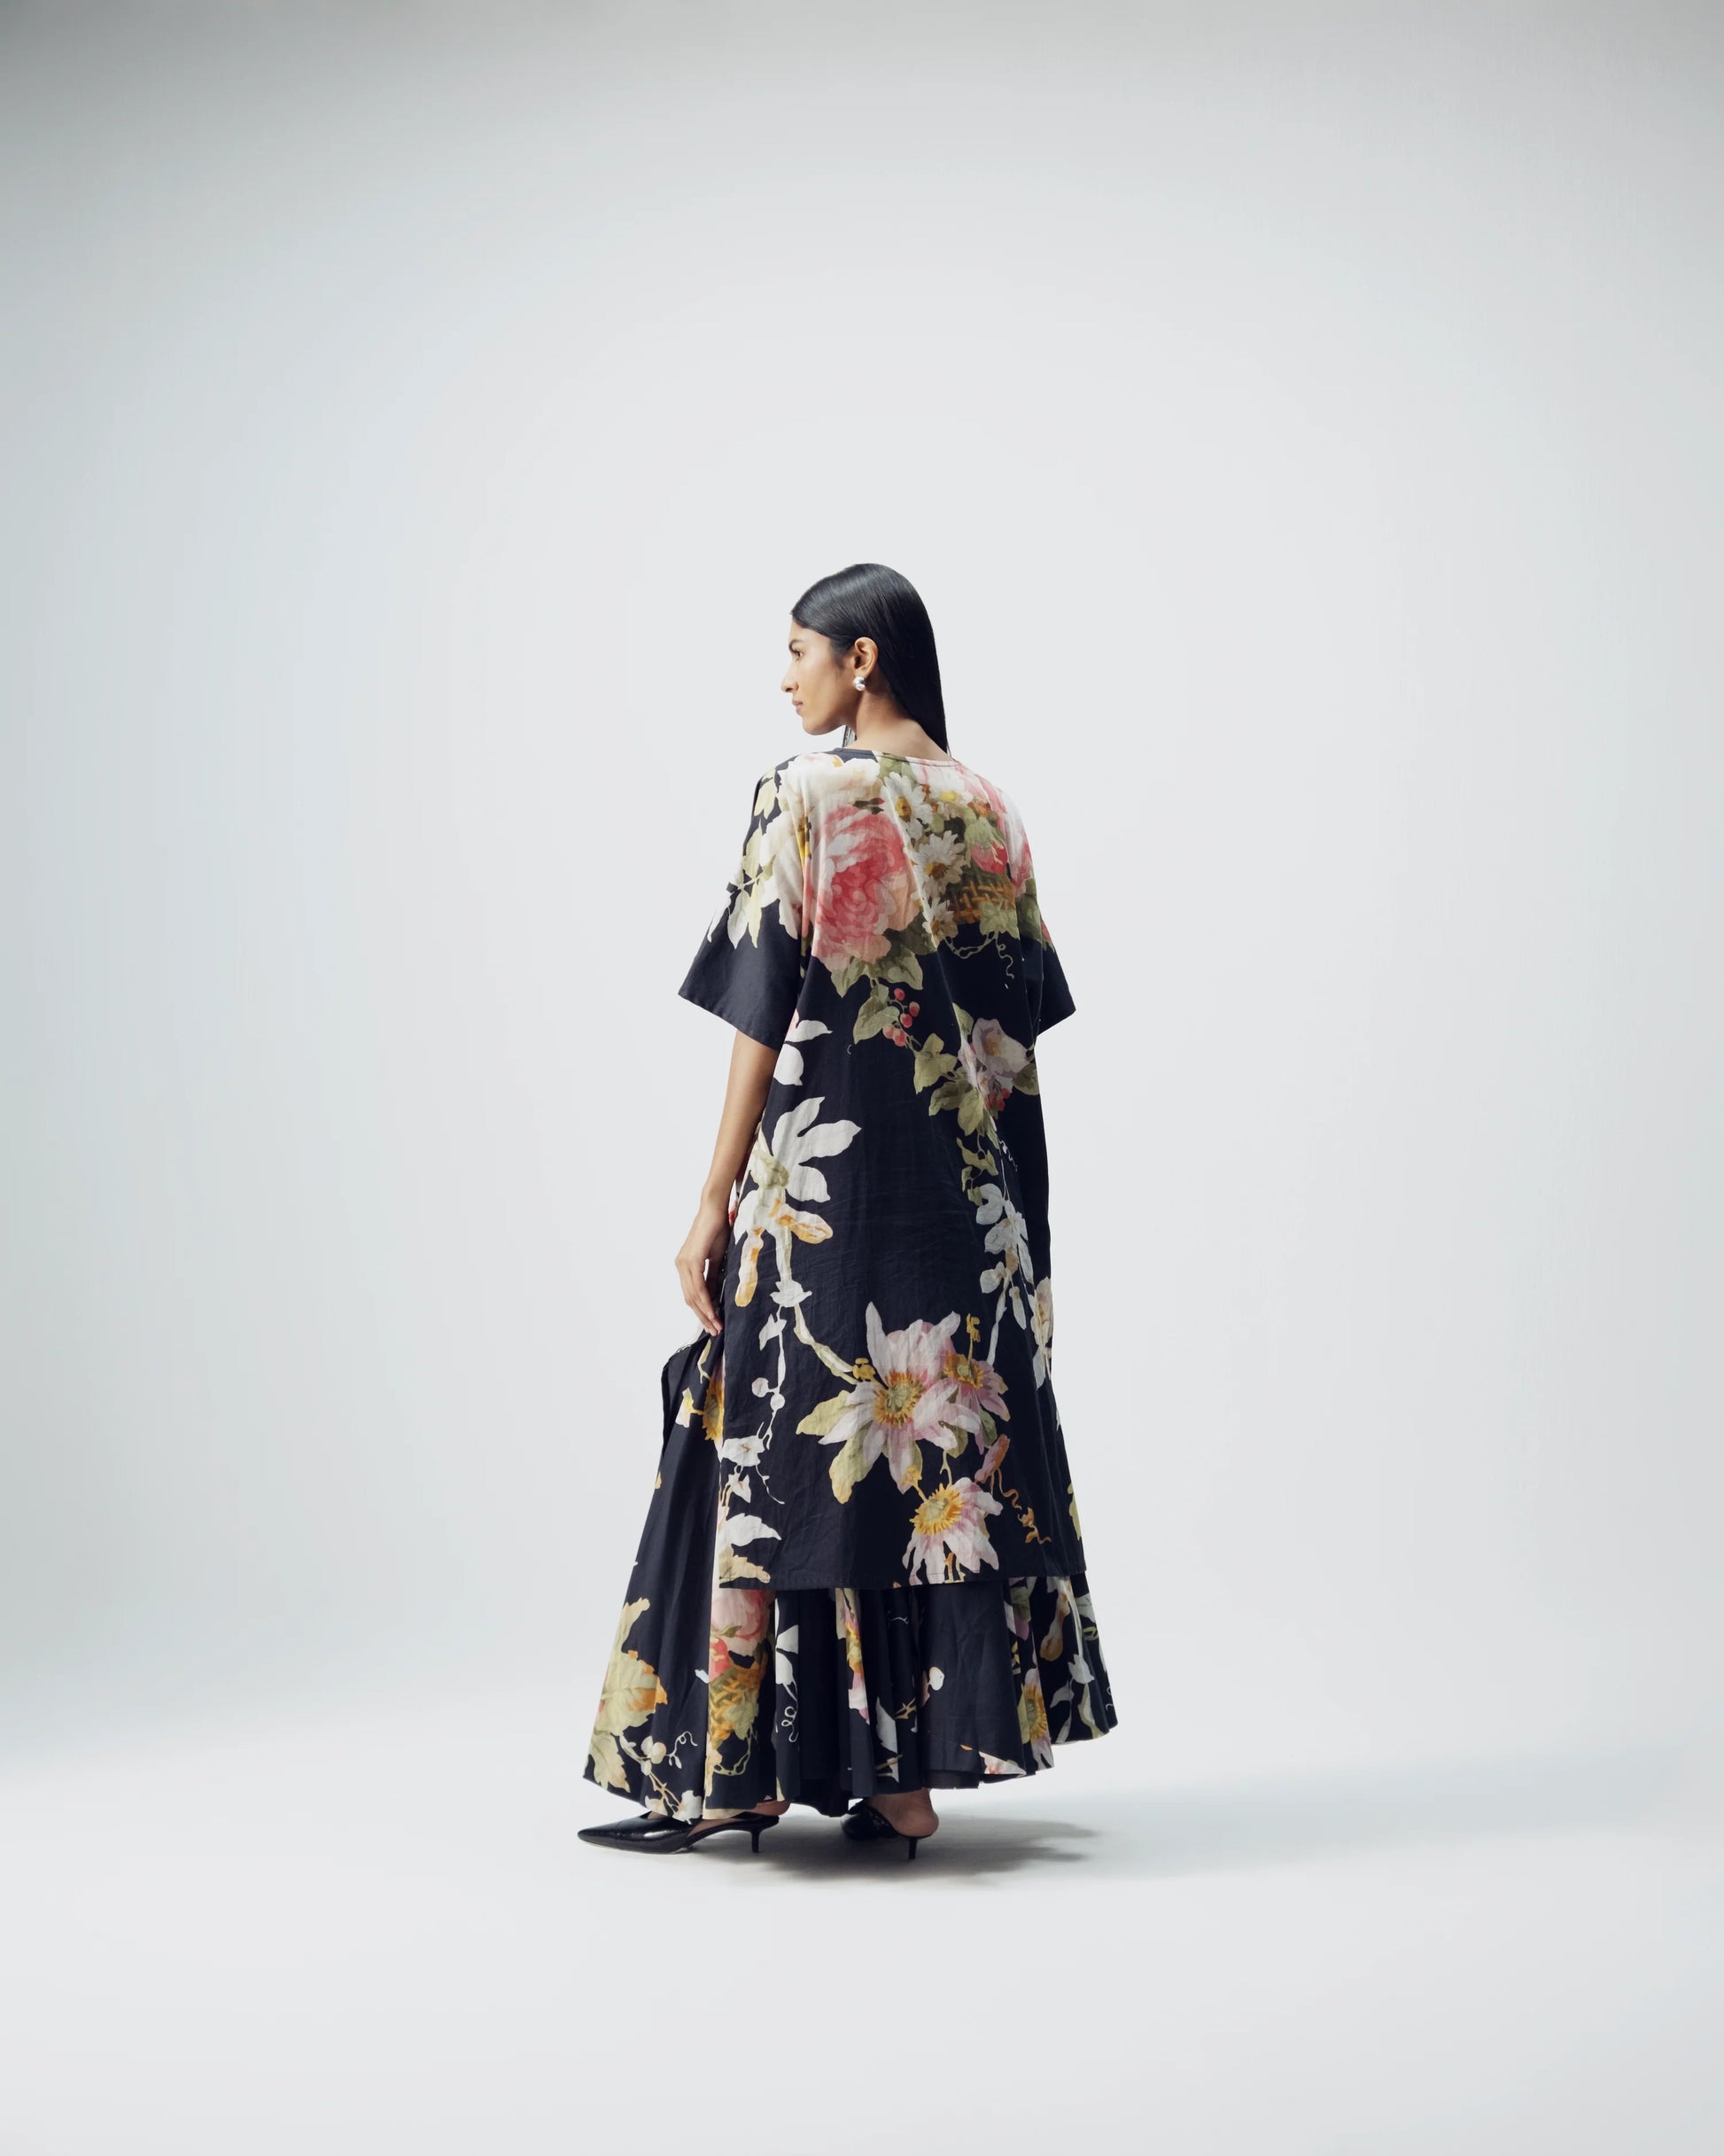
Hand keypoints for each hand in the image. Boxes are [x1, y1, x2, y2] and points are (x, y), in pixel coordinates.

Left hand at [675, 1195, 730, 1337]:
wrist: (714, 1209)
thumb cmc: (718, 1229)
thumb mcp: (717, 1259)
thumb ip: (713, 1277)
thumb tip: (714, 1297)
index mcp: (686, 1266)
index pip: (692, 1295)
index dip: (702, 1311)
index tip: (713, 1324)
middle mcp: (681, 1266)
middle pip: (690, 1299)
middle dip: (703, 1317)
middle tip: (715, 1331)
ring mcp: (684, 1263)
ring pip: (693, 1296)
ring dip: (705, 1313)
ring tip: (716, 1326)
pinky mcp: (691, 1260)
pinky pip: (697, 1287)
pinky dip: (705, 1301)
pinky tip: (713, 1312)